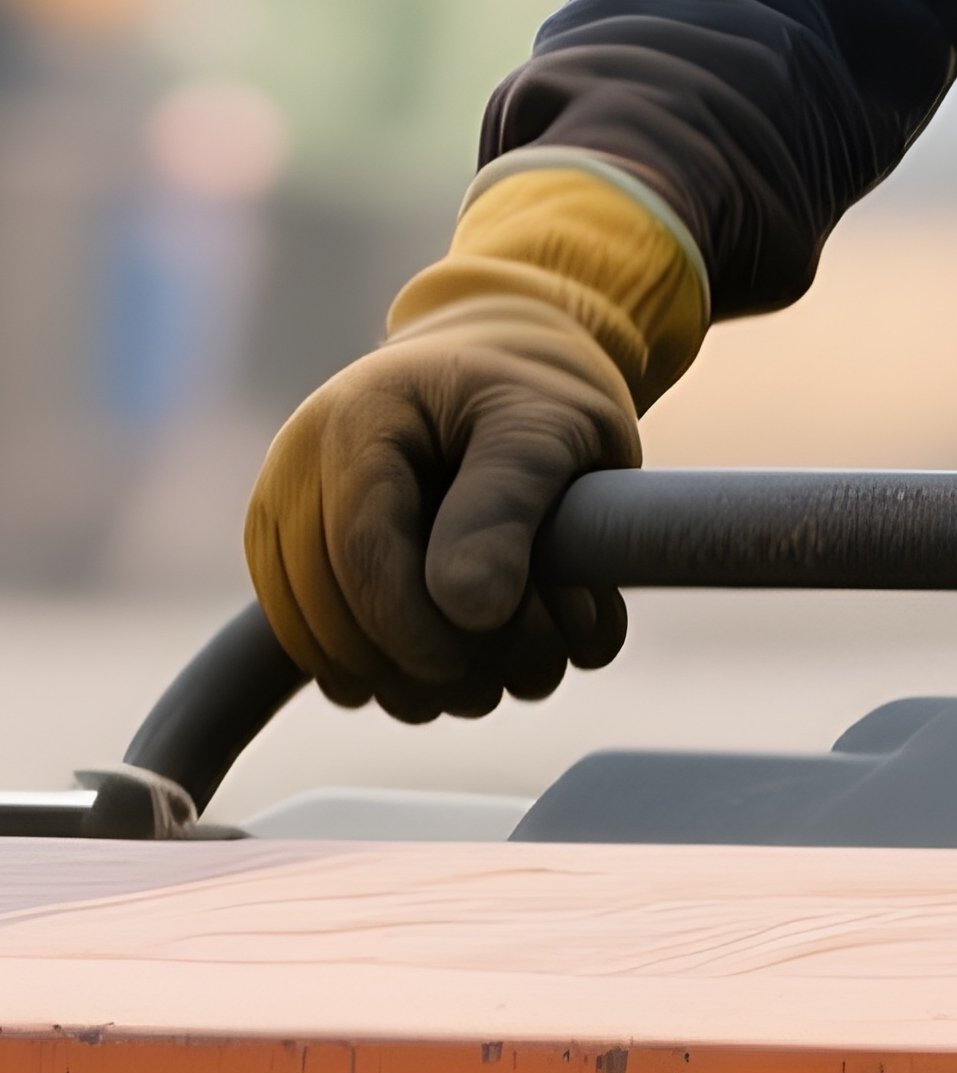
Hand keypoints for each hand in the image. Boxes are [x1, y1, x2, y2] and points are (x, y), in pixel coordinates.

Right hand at [245, 295, 636, 720]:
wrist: (508, 386)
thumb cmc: (535, 405)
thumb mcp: (546, 435)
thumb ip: (506, 510)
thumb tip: (466, 611)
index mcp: (355, 423)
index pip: (359, 558)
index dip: (418, 633)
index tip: (483, 669)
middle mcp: (300, 476)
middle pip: (337, 623)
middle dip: (436, 669)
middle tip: (531, 667)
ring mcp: (295, 528)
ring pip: (333, 656)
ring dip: (431, 686)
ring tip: (519, 659)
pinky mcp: (310, 577)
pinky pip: (335, 663)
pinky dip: (408, 681)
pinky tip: (476, 664)